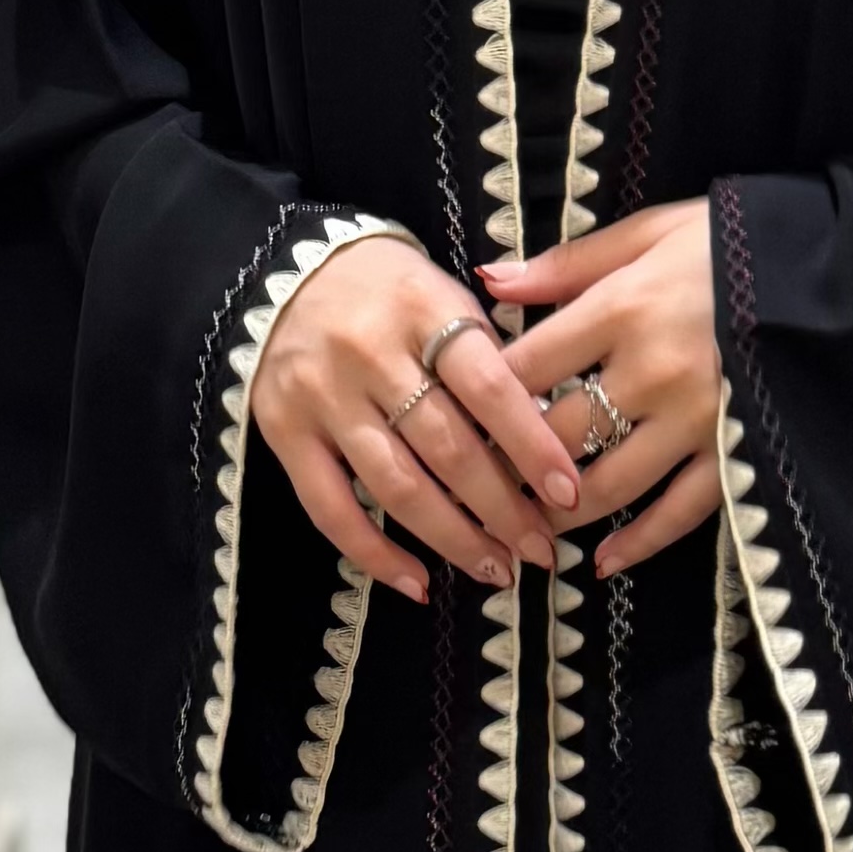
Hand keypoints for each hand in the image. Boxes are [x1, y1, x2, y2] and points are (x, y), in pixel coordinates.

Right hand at [250, 236, 580, 604]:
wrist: (288, 269)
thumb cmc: (388, 288)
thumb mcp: (444, 294)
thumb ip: (488, 354)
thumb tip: (546, 435)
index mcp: (421, 308)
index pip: (487, 385)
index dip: (531, 445)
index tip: (568, 494)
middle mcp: (368, 353)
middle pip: (446, 446)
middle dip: (501, 508)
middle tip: (540, 549)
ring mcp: (322, 396)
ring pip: (395, 486)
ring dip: (452, 538)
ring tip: (496, 569)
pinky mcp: (284, 433)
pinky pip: (330, 509)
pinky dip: (374, 553)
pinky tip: (417, 582)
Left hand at [480, 202, 722, 576]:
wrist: (825, 266)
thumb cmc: (727, 242)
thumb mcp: (647, 233)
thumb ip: (567, 265)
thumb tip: (489, 281)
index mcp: (622, 309)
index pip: (525, 367)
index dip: (478, 400)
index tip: (451, 421)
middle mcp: (653, 371)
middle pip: (556, 434)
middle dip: (509, 466)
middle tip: (476, 487)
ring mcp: (696, 419)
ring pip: (608, 483)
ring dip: (561, 511)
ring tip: (528, 526)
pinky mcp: (734, 450)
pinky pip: (681, 511)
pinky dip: (639, 543)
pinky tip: (602, 563)